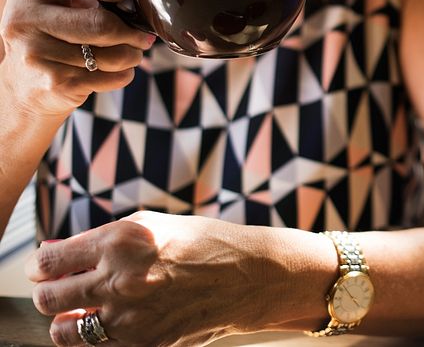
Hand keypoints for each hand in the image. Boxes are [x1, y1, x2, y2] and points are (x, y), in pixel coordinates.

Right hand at [0, 0, 152, 119]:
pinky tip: (113, 70)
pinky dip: (123, 74)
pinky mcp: (51, 84)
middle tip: (141, 33)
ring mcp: (33, 53)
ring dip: (132, 54)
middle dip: (132, 31)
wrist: (27, 82)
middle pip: (102, 23)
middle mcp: (21, 16)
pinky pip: (109, 78)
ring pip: (111, 55)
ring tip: (130, 50)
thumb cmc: (55, 23)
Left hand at [26, 212, 267, 345]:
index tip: (44, 268)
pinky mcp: (145, 343)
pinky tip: (109, 319)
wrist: (248, 276)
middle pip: (48, 298)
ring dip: (64, 319)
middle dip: (47, 292)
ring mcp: (131, 317)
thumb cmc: (202, 243)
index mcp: (121, 241)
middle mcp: (120, 280)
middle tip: (58, 287)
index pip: (48, 263)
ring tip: (80, 308)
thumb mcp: (152, 225)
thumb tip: (55, 254)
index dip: (38, 266)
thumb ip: (102, 238)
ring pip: (64, 330)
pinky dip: (95, 334)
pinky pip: (98, 346)